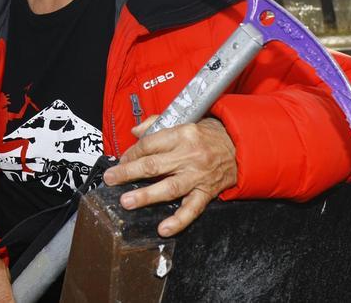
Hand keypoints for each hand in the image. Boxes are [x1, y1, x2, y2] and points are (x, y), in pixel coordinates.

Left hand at [102, 116, 237, 236]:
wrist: (240, 146)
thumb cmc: (209, 134)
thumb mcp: (184, 121)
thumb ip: (156, 125)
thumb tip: (134, 132)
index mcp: (182, 134)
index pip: (149, 145)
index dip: (131, 154)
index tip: (120, 161)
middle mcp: (189, 155)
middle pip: (153, 165)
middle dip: (128, 173)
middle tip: (111, 179)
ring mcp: (198, 176)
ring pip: (169, 188)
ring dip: (146, 196)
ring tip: (128, 201)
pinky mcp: (207, 192)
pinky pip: (192, 209)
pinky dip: (178, 221)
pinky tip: (163, 228)